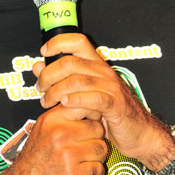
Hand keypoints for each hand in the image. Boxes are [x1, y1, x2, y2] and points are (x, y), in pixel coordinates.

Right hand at [0, 102, 107, 174]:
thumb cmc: (33, 161)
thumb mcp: (41, 131)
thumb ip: (62, 118)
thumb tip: (88, 105)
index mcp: (52, 120)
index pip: (84, 106)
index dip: (93, 116)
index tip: (92, 123)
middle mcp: (59, 134)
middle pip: (98, 128)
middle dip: (96, 139)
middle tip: (87, 147)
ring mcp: (67, 155)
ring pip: (101, 148)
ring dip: (97, 157)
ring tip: (84, 161)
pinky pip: (99, 168)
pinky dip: (95, 173)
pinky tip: (83, 174)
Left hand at [32, 33, 171, 163]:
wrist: (137, 133)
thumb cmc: (109, 113)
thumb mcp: (81, 93)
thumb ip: (60, 78)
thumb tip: (37, 65)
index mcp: (96, 65)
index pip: (78, 41)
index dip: (59, 43)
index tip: (43, 52)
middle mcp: (103, 72)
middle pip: (70, 62)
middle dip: (49, 75)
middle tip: (40, 88)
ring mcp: (111, 87)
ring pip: (77, 80)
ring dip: (56, 91)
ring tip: (47, 102)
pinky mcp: (115, 105)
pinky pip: (93, 98)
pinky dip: (76, 100)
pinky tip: (65, 105)